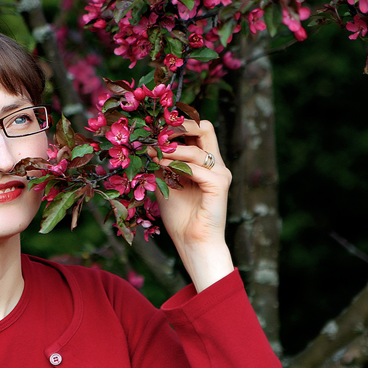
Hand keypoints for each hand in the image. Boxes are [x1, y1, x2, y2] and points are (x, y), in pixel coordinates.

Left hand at [152, 119, 233, 290]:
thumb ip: (161, 164)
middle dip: (180, 125)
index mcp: (204, 161)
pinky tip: (159, 164)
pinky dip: (176, 164)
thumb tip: (147, 145)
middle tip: (157, 130)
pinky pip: (197, 168)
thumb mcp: (165, 183)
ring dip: (172, 147)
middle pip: (205, 128)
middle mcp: (215, 163)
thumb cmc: (179, 216)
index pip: (196, 130)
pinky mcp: (219, 185)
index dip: (176, 124)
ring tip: (151, 150)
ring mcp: (220, 173)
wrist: (192, 242)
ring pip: (197, 148)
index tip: (153, 126)